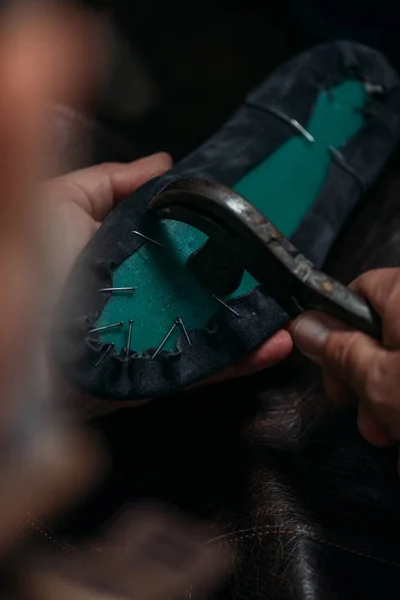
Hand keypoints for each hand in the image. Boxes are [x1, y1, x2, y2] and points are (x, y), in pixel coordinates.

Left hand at [41, 156, 291, 414]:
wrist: (17, 334)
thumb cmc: (32, 260)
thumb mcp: (64, 202)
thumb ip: (112, 182)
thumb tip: (164, 162)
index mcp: (131, 259)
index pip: (188, 247)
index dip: (222, 236)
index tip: (258, 225)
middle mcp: (148, 299)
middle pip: (209, 290)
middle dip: (250, 281)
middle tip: (287, 269)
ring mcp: (156, 339)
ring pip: (218, 331)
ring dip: (259, 324)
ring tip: (295, 310)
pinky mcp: (158, 375)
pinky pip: (206, 369)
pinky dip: (243, 360)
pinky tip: (276, 344)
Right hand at [290, 268, 399, 454]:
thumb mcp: (376, 377)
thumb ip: (336, 349)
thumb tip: (302, 324)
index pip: (356, 292)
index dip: (335, 330)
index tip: (332, 368)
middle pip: (380, 334)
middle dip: (365, 381)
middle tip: (366, 416)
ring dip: (392, 405)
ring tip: (396, 441)